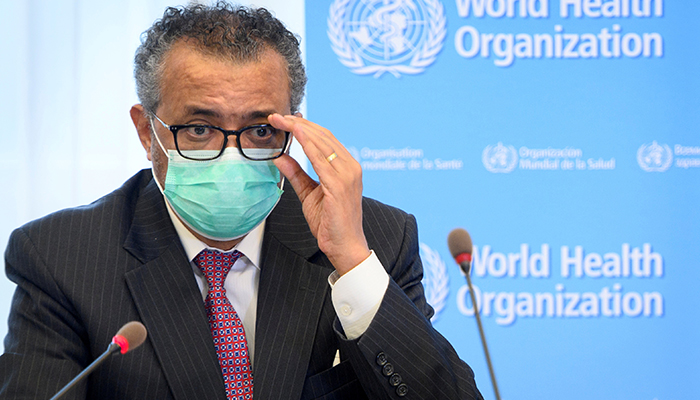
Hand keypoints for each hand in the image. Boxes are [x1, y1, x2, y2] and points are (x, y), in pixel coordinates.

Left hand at [269, 113, 369, 274]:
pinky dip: (307, 144)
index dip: (304, 126)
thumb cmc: (330, 222)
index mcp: (346, 167)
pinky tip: (295, 134)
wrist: (345, 246)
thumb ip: (296, 174)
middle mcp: (350, 166)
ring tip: (281, 120)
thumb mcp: (309, 193)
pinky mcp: (340, 185)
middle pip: (323, 135)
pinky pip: (321, 159)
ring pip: (322, 143)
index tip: (285, 119)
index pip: (324, 139)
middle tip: (277, 115)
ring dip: (300, 129)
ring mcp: (347, 175)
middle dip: (299, 123)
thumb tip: (280, 156)